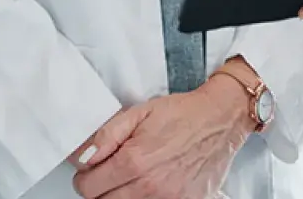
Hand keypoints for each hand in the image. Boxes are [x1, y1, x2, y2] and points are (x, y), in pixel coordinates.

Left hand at [68, 80, 251, 198]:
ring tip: (133, 177)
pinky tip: (151, 185)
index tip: (89, 171)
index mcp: (134, 161)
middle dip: (101, 188)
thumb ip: (106, 135)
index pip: (88, 188)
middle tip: (111, 173)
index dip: (84, 178)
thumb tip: (83, 156)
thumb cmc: (181, 114)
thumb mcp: (138, 113)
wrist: (219, 120)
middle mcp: (150, 186)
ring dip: (122, 195)